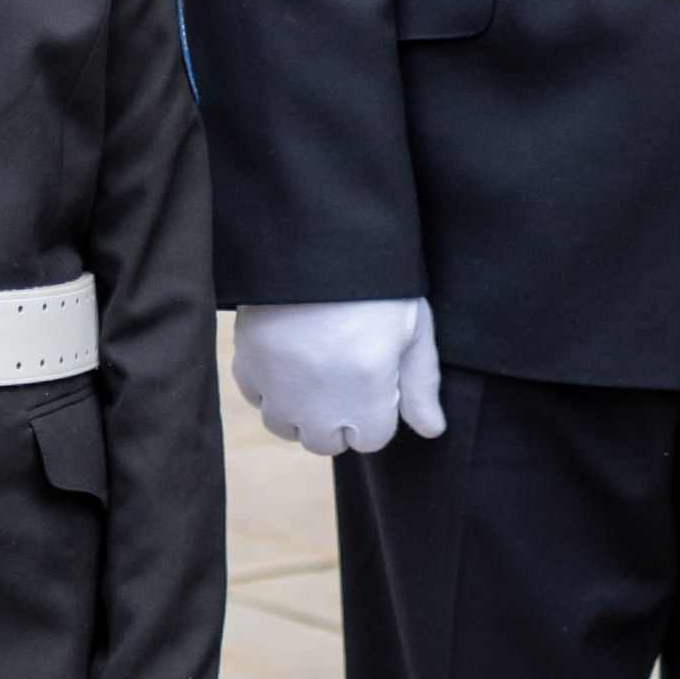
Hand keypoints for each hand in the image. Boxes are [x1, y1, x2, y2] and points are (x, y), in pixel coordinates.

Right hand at [231, 299, 444, 454]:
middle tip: (344, 372)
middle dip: (338, 418)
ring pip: (285, 426)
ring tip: (313, 368)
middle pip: (326, 442)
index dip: (377, 410)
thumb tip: (432, 430)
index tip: (375, 377)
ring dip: (299, 408)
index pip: (371, 438)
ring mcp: (279, 387)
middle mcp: (320, 402)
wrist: (315, 236)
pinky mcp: (247, 363)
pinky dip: (268, 385)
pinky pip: (255, 396)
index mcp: (367, 394)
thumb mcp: (413, 328)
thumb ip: (420, 384)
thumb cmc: (375, 282)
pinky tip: (286, 354)